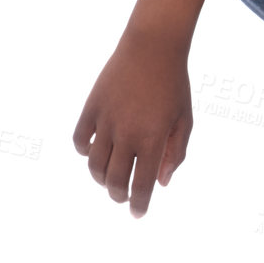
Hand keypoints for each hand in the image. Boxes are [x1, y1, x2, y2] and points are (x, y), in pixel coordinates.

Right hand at [72, 30, 192, 218]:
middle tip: (123, 197)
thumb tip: (161, 183)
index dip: (138, 205)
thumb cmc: (174, 86)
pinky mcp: (91, 108)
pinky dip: (83, 152)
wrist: (153, 48)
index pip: (142, 186)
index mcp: (152, 140)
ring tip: (110, 178)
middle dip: (118, 196)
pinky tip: (94, 152)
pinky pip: (79, 140)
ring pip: (94, 165)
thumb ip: (175, 154)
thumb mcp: (184, 121)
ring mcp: (106, 121)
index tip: (138, 214)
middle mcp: (126, 134)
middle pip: (114, 181)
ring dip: (101, 178)